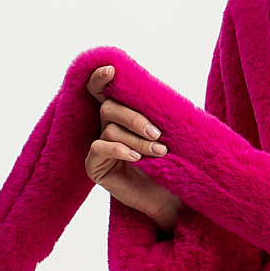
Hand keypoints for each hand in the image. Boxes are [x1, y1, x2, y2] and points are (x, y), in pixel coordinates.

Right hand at [85, 64, 182, 230]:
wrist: (173, 200)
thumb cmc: (174, 167)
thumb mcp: (173, 135)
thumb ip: (163, 114)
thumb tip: (167, 96)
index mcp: (124, 118)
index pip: (104, 93)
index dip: (100, 79)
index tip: (111, 69)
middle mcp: (108, 129)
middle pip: (109, 108)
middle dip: (135, 118)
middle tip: (159, 134)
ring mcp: (100, 148)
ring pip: (109, 129)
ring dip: (137, 138)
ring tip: (159, 152)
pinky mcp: (95, 167)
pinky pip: (99, 148)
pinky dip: (119, 150)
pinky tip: (136, 158)